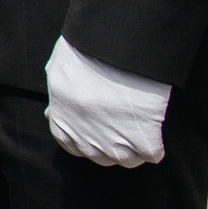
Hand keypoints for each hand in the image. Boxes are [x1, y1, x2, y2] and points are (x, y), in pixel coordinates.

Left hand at [43, 36, 169, 166]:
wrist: (112, 48)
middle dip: (111, 146)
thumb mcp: (58, 70)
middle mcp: (84, 135)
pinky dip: (156, 146)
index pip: (71, 145)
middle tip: (123, 127)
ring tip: (140, 131)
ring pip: (126, 160)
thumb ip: (56, 95)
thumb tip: (50, 113)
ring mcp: (112, 139)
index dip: (87, 139)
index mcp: (62, 118)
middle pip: (101, 157)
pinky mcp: (141, 137)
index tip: (98, 130)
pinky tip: (155, 131)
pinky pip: (152, 154)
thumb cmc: (84, 50)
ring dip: (134, 150)